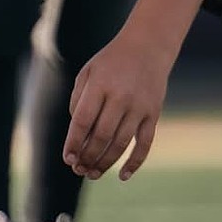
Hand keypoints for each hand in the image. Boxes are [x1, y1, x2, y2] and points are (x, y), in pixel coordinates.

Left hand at [63, 34, 171, 181]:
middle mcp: (121, 97)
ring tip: (93, 173)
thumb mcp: (88, 72)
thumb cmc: (111, 61)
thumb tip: (77, 135)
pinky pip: (145, 144)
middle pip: (101, 137)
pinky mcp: (154, 114)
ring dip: (105, 163)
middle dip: (88, 157)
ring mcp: (140, 107)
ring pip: (121, 144)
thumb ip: (78, 100)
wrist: (148, 46)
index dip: (73, 143)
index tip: (68, 159)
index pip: (83, 121)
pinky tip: (122, 176)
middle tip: (79, 170)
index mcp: (100, 85)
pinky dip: (135, 162)